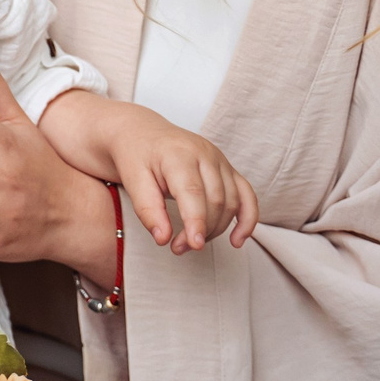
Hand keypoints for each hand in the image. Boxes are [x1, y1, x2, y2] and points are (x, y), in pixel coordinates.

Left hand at [40, 91, 259, 252]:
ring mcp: (219, 159)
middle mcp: (204, 153)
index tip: (195, 245)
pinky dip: (248, 219)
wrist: (140, 132)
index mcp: (178, 153)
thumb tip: (163, 238)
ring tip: (191, 243)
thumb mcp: (132, 180)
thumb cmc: (134, 155)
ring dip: (217, 229)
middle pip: (215, 200)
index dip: (197, 221)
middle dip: (201, 230)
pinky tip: (238, 240)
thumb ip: (147, 209)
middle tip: (178, 248)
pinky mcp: (226, 168)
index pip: (193, 192)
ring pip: (231, 202)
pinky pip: (247, 195)